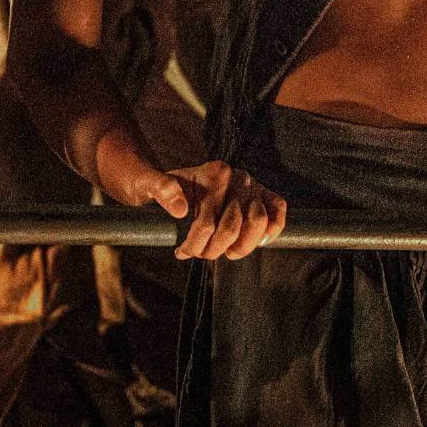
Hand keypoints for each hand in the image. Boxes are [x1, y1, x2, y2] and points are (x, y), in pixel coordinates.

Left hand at [134, 160, 287, 260]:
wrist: (169, 179)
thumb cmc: (158, 185)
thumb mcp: (149, 184)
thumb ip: (160, 189)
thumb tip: (180, 209)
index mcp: (213, 172)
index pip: (208, 223)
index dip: (195, 244)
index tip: (182, 252)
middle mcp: (236, 176)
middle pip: (233, 228)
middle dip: (215, 249)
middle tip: (201, 254)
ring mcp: (252, 184)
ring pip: (258, 223)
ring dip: (241, 247)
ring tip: (225, 252)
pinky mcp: (263, 193)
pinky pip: (278, 209)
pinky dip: (271, 229)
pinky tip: (258, 242)